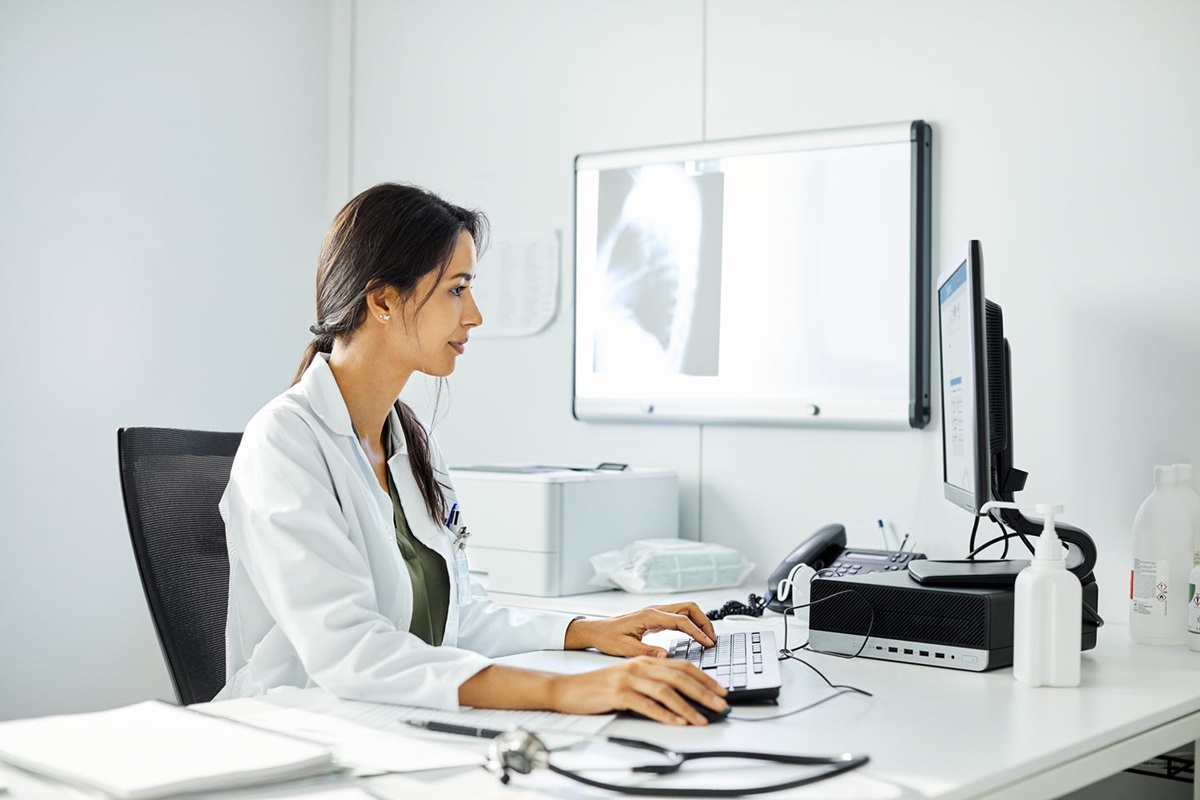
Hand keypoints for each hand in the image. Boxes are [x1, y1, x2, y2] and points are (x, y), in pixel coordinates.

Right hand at [549, 657, 726, 724]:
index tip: (720, 690)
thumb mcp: (629, 679)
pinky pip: (646, 704)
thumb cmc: (599, 687)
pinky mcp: (618, 693)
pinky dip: (664, 714)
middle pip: (679, 676)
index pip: (681, 666)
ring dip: (687, 706)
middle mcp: (639, 666)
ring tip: (702, 718)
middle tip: (720, 704)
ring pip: (666, 690)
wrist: (568, 688)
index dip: (704, 677)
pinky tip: (676, 722)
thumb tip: (680, 697)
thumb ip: (651, 683)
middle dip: (703, 691)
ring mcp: (628, 679)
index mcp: (644, 661)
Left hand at [564, 602, 716, 657]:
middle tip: (712, 639)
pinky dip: (691, 624)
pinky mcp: (655, 618)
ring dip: (699, 621)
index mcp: (650, 616)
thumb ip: (647, 651)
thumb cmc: (607, 638)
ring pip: (685, 610)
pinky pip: (679, 616)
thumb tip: (666, 656)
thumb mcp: (626, 648)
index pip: (682, 620)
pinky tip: (694, 637)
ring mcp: (656, 613)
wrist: (596, 631)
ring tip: (707, 638)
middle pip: (689, 608)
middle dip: (704, 622)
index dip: (698, 632)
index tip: (708, 644)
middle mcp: (655, 610)